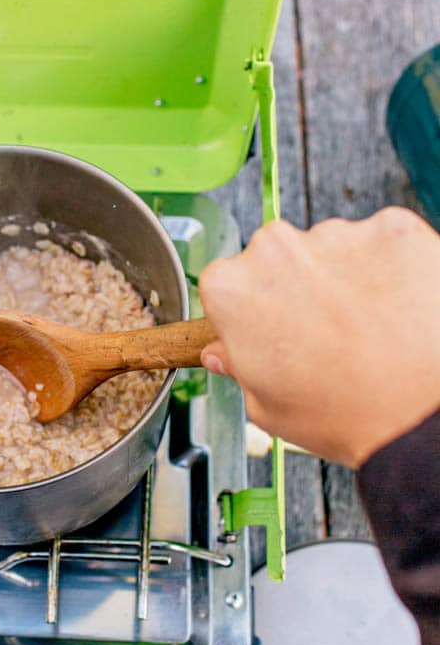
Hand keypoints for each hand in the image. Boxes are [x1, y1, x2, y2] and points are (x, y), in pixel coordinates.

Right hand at [198, 208, 439, 466]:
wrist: (422, 414)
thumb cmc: (344, 414)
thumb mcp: (267, 408)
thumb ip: (237, 368)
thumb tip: (224, 354)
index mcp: (233, 289)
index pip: (227, 285)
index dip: (250, 313)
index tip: (269, 332)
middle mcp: (277, 249)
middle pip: (278, 259)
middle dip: (295, 288)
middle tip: (323, 335)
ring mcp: (337, 234)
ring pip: (332, 250)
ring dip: (344, 278)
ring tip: (368, 329)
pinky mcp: (392, 229)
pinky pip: (383, 243)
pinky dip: (390, 269)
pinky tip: (397, 311)